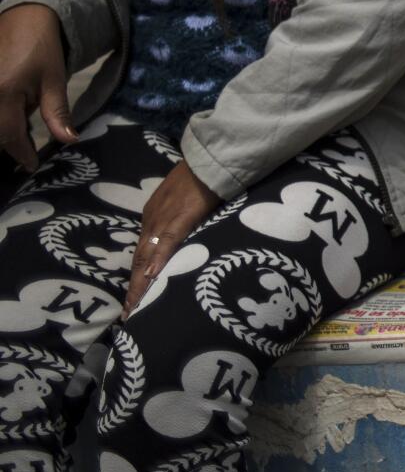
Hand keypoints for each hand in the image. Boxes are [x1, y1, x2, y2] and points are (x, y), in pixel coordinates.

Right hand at [0, 3, 74, 170]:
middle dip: (7, 145)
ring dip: (1, 132)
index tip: (31, 165)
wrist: (24, 18)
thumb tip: (69, 140)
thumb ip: (57, 113)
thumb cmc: (43, 49)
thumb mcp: (54, 81)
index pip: (9, 136)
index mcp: (4, 92)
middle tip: (24, 153)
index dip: (22, 153)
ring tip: (18, 138)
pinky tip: (9, 121)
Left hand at [125, 161, 220, 314]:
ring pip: (147, 256)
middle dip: (134, 287)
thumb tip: (184, 235)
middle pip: (139, 259)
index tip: (134, 298)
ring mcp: (164, 219)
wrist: (209, 157)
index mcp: (154, 216)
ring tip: (136, 306)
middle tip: (129, 313)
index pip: (143, 252)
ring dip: (141, 283)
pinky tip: (153, 277)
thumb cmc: (202, 176)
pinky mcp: (180, 217)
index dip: (138, 275)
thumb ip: (181, 218)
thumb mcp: (185, 200)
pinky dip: (159, 260)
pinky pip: (167, 242)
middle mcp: (152, 220)